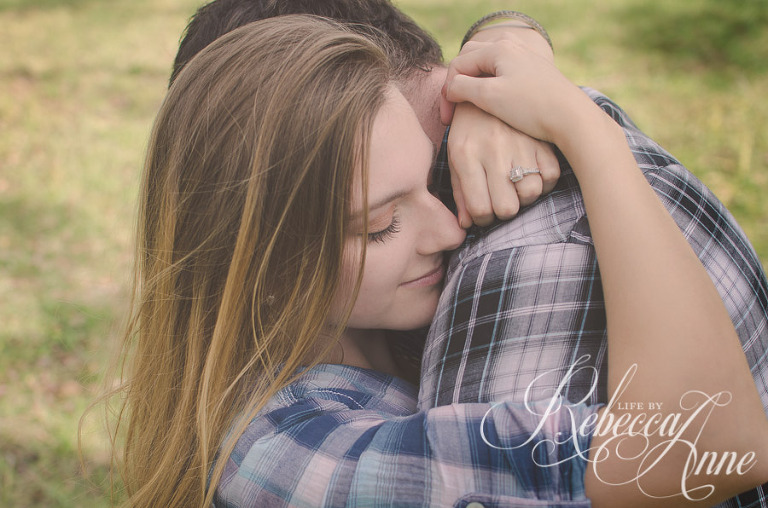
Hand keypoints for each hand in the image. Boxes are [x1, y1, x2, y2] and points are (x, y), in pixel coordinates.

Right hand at [440, 40, 593, 145]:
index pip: (458, 65)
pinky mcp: (533, 71)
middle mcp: (511, 46)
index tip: (447, 118)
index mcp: (498, 48)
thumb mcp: (489, 97)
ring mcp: (524, 57)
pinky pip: (502, 71)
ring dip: (472, 82)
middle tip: (453, 108)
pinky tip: (491, 102)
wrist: (571, 118)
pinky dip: (489, 84)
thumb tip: (450, 89)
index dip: (447, 92)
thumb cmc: (531, 107)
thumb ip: (461, 88)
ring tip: (468, 104)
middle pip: (470, 59)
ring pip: (486, 64)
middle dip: (457, 83)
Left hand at [447, 102, 559, 226]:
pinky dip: (544, 181)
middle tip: (500, 200)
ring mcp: (519, 143)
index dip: (483, 219)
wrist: (488, 86)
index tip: (483, 213)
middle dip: (504, 211)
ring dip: (524, 197)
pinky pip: (550, 176)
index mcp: (466, 155)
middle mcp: (493, 150)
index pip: (480, 208)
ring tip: (515, 186)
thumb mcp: (455, 156)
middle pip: (508, 208)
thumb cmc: (468, 129)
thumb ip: (460, 191)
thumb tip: (466, 224)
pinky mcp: (540, 138)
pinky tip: (532, 174)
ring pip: (531, 194)